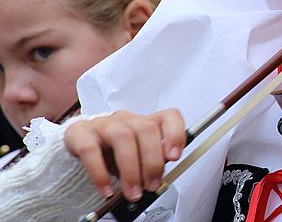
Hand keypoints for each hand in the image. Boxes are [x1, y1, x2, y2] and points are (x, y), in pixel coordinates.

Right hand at [64, 109, 185, 201]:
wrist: (79, 146)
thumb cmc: (114, 152)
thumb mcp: (137, 158)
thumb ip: (152, 162)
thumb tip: (161, 178)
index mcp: (145, 122)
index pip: (168, 116)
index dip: (175, 134)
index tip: (174, 156)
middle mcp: (126, 119)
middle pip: (146, 129)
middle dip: (152, 161)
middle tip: (151, 185)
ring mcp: (103, 124)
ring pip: (122, 137)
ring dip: (130, 170)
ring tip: (132, 192)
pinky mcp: (80, 133)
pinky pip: (90, 149)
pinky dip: (100, 173)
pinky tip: (106, 190)